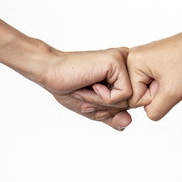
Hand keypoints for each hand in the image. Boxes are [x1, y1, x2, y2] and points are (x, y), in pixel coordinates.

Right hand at [18, 42, 132, 130]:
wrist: (50, 72)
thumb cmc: (68, 87)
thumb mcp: (94, 108)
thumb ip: (112, 117)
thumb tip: (128, 122)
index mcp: (123, 71)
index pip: (131, 103)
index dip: (110, 109)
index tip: (91, 96)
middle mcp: (126, 62)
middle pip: (131, 102)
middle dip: (107, 107)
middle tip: (87, 93)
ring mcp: (123, 60)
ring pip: (129, 99)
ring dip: (104, 102)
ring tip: (87, 88)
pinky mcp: (117, 62)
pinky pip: (124, 94)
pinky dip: (104, 98)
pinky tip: (91, 85)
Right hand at [127, 26, 181, 120]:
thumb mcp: (172, 93)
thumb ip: (155, 111)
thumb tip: (148, 114)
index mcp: (132, 62)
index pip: (133, 99)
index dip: (154, 97)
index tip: (167, 81)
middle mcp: (132, 58)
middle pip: (137, 93)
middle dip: (156, 92)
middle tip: (170, 78)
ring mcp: (140, 58)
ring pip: (145, 89)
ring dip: (160, 88)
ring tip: (172, 74)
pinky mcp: (148, 60)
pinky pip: (150, 81)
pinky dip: (162, 82)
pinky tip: (171, 73)